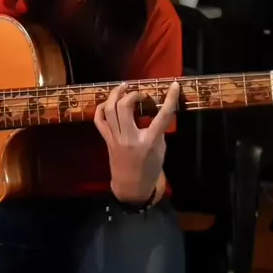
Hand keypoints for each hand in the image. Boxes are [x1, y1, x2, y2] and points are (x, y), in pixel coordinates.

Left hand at [94, 81, 179, 202]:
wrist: (131, 188)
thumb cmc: (150, 169)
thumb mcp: (161, 151)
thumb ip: (158, 131)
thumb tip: (153, 111)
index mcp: (149, 142)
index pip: (162, 117)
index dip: (169, 99)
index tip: (174, 85)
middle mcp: (130, 138)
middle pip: (124, 107)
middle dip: (132, 94)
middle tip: (140, 93)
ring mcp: (115, 138)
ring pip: (109, 110)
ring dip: (115, 95)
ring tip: (123, 87)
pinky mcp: (106, 140)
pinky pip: (99, 120)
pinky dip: (101, 108)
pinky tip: (108, 102)